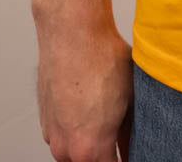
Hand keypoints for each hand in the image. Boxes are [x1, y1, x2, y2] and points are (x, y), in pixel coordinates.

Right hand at [35, 2, 133, 161]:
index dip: (128, 160)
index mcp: (90, 149)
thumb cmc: (104, 60)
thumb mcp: (131, 99)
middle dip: (108, 156)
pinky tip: (92, 108)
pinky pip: (64, 135)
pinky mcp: (46, 120)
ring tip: (109, 119)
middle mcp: (66, 148)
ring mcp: (52, 134)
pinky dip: (77, 130)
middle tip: (124, 138)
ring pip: (74, 154)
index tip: (134, 153)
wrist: (73, 31)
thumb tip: (135, 147)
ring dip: (90, 145)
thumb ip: (131, 134)